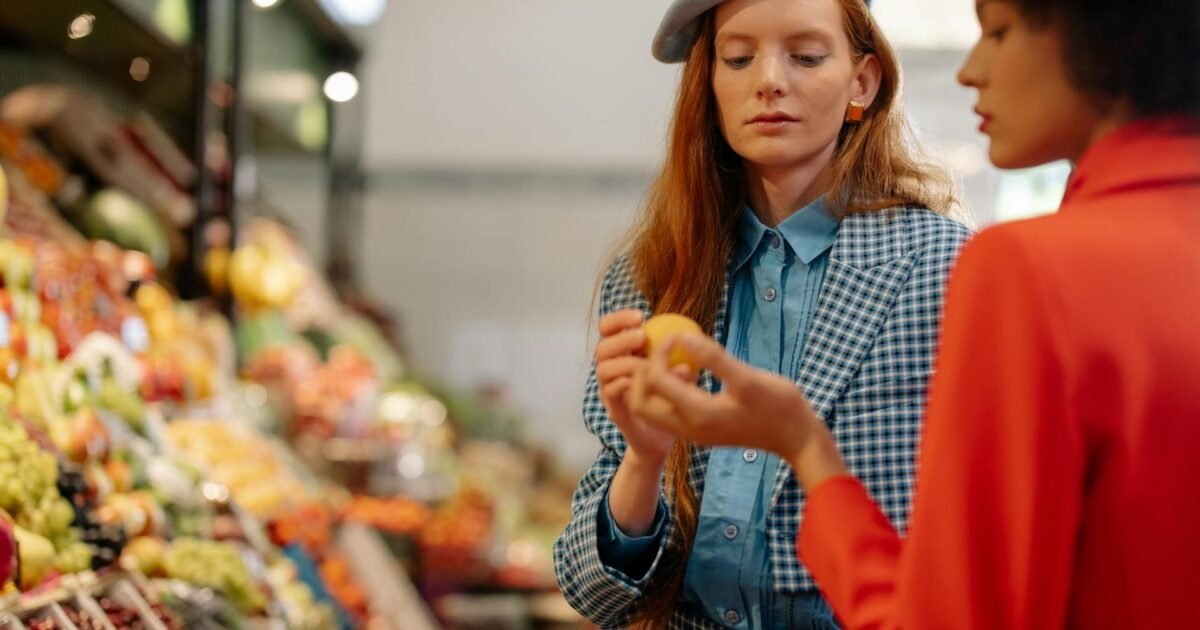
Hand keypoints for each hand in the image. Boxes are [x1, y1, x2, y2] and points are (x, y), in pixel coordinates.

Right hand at [595, 309, 674, 463]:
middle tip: (643, 336)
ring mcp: (609, 391)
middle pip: (602, 347)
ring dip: (623, 361)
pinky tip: (640, 379)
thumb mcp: (677, 370)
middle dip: (621, 339)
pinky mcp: (614, 410)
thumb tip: (688, 336)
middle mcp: (610, 370)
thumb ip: (677, 354)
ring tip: (645, 360)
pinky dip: (623, 383)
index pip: (608, 329)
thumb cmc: (670, 396)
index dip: (618, 319)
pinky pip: (611, 393)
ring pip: (603, 370)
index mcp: (621, 354)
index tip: (641, 316)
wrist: (663, 435)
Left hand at [629, 332, 827, 471]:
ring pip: (650, 409)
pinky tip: (687, 370)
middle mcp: (688, 429)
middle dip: (640, 372)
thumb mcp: (749, 378)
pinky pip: (666, 411)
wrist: (796, 438)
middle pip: (639, 402)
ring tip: (670, 358)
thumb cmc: (779, 406)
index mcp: (698, 415)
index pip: (654, 380)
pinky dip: (665, 391)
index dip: (658, 352)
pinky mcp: (699, 431)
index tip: (675, 334)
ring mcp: (693, 433)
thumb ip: (714, 358)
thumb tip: (682, 335)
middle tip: (659, 349)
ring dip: (650, 383)